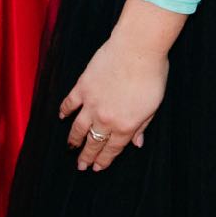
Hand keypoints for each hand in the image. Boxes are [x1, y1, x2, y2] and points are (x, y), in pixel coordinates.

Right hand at [60, 33, 167, 171]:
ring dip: (73, 140)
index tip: (97, 167)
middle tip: (81, 166)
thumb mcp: (154, 104)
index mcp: (126, 125)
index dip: (104, 159)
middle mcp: (106, 119)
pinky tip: (61, 118)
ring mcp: (91, 104)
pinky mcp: (82, 87)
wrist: (137, 49)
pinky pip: (69, 104)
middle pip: (94, 142)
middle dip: (86, 157)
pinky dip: (64, 112)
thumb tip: (137, 142)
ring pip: (78, 128)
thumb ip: (143, 125)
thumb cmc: (152, 74)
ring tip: (71, 148)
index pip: (113, 148)